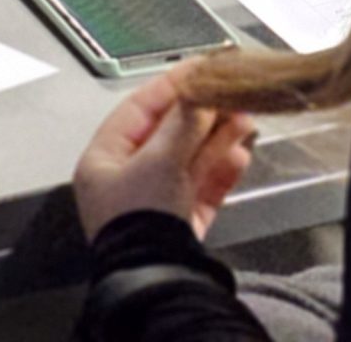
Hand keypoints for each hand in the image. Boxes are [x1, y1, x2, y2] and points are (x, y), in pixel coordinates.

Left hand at [74, 68, 257, 243]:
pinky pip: (203, 187)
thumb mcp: (159, 160)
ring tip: (245, 118)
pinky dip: (222, 168)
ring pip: (190, 158)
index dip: (173, 85)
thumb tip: (200, 91)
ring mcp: (155, 203)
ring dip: (219, 137)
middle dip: (203, 113)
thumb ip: (183, 121)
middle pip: (169, 133)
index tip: (201, 67)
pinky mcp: (181, 224)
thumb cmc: (142, 221)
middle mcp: (127, 181)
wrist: (160, 283)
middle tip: (231, 92)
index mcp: (104, 161)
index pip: (140, 108)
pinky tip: (240, 153)